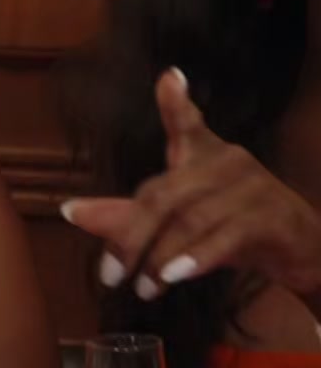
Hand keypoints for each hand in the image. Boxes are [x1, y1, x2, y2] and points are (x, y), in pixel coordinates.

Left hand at [61, 69, 320, 300]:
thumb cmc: (234, 228)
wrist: (304, 252)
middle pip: (162, 195)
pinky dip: (195, 259)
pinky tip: (174, 276)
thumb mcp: (180, 221)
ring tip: (143, 288)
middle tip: (111, 276)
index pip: (188, 124)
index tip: (169, 79)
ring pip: (190, 220)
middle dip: (130, 238)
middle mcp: (228, 162)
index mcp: (204, 155)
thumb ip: (127, 215)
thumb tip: (70, 211)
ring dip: (159, 259)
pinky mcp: (272, 218)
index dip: (177, 103)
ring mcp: (252, 187)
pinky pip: (226, 237)